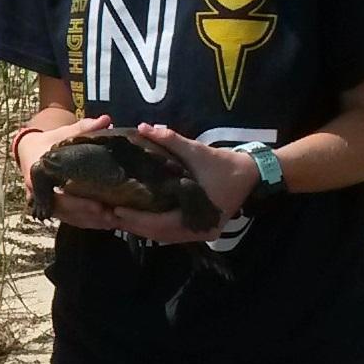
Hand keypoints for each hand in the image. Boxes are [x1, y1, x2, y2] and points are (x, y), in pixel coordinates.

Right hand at [23, 112, 113, 227]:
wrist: (29, 150)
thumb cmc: (50, 141)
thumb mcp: (64, 132)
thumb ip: (84, 128)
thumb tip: (107, 120)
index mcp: (39, 174)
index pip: (58, 195)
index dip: (78, 204)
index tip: (99, 206)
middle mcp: (37, 192)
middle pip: (63, 211)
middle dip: (88, 215)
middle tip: (111, 216)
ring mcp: (42, 202)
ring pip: (66, 218)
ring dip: (88, 222)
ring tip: (112, 222)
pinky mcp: (49, 207)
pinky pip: (66, 218)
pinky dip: (84, 222)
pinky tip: (102, 223)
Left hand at [110, 124, 255, 242]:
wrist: (252, 174)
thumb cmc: (223, 164)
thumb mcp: (197, 150)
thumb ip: (170, 140)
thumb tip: (143, 127)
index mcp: (197, 215)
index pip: (159, 224)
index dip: (136, 219)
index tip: (116, 210)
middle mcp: (198, 231)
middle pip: (159, 234)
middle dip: (135, 225)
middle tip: (111, 214)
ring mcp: (201, 234)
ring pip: (165, 236)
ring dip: (144, 228)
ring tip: (121, 216)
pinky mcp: (201, 230)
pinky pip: (173, 233)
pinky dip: (157, 227)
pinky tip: (141, 218)